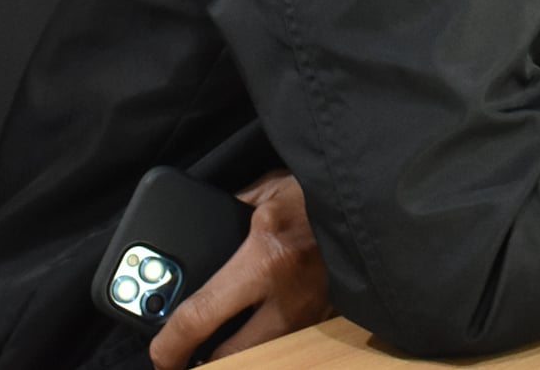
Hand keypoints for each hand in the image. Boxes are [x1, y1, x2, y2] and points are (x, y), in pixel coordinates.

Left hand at [149, 172, 333, 369]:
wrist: (379, 196)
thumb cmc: (327, 187)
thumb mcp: (272, 187)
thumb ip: (236, 208)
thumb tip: (206, 225)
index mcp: (265, 257)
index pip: (200, 317)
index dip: (170, 345)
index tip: (160, 354)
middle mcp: (289, 294)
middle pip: (231, 356)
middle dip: (202, 362)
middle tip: (185, 356)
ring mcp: (314, 310)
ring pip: (263, 355)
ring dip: (238, 353)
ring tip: (219, 342)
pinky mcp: (331, 313)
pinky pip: (290, 340)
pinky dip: (269, 339)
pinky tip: (260, 325)